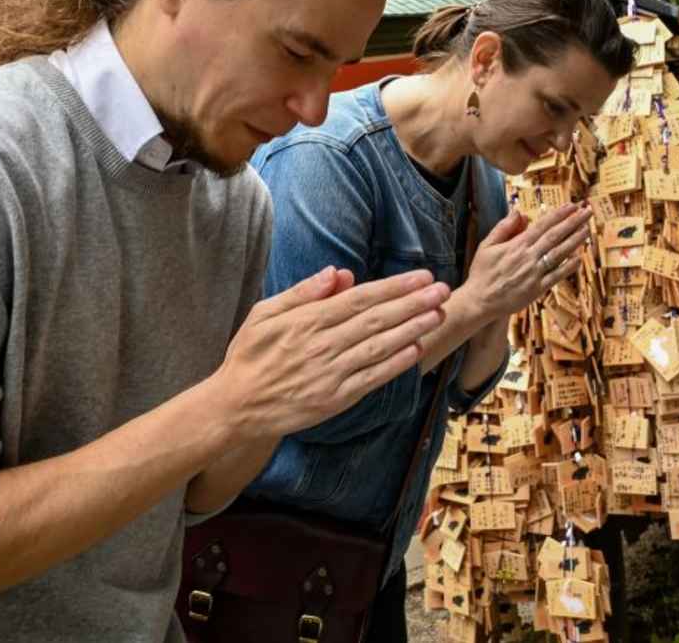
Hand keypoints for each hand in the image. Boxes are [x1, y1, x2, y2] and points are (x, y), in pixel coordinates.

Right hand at [211, 267, 449, 439]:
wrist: (236, 406)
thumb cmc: (250, 356)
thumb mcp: (265, 314)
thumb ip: (302, 292)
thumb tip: (339, 272)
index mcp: (306, 321)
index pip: (360, 298)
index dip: (394, 287)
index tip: (421, 276)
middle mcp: (322, 345)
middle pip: (376, 319)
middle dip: (413, 303)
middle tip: (442, 289)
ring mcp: (331, 373)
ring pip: (379, 346)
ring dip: (412, 329)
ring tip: (438, 314)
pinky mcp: (336, 399)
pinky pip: (373, 377)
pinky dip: (396, 363)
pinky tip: (417, 348)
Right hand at [464, 203, 592, 320]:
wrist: (480, 301)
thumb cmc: (482, 273)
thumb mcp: (486, 245)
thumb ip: (503, 227)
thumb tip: (518, 212)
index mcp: (516, 245)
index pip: (542, 225)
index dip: (559, 215)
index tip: (572, 206)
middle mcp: (528, 257)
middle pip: (555, 236)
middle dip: (572, 222)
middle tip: (587, 212)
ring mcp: (534, 274)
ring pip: (559, 254)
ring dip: (575, 241)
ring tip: (587, 229)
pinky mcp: (537, 289)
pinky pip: (556, 276)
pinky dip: (568, 267)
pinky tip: (579, 258)